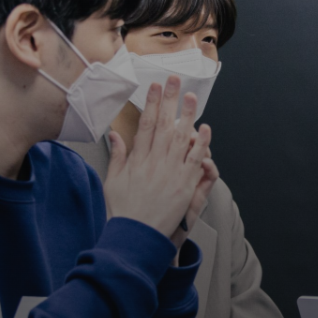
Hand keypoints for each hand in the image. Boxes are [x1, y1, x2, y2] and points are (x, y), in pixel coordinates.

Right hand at [103, 75, 213, 240]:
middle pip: (164, 125)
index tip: (155, 87)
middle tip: (174, 80)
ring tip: (191, 97)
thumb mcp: (112, 182)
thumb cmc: (124, 213)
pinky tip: (205, 128)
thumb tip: (114, 134)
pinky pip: (195, 160)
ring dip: (188, 115)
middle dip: (169, 100)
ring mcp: (171, 173)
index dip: (152, 104)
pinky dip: (201, 144)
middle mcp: (155, 163)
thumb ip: (117, 156)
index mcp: (137, 160)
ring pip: (182, 138)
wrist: (136, 237)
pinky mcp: (185, 186)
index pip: (146, 124)